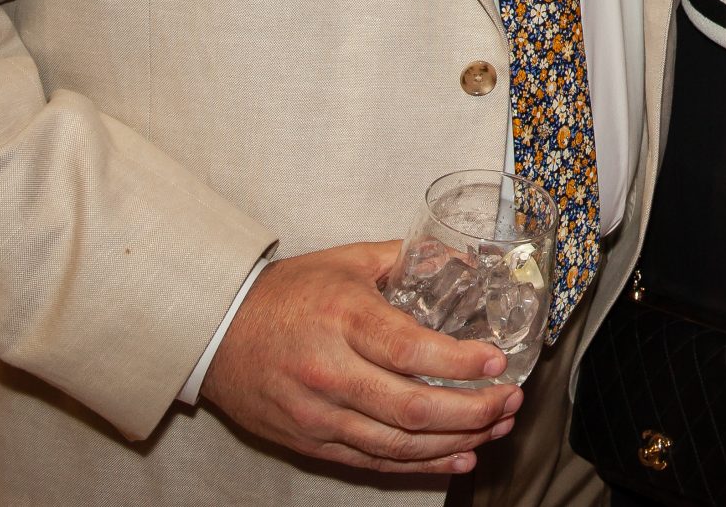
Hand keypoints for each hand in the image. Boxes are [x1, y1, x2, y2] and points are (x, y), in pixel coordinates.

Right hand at [200, 239, 520, 474]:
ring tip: (497, 428)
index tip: (497, 362)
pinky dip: (422, 466)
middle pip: (413, 407)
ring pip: (400, 443)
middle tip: (509, 400)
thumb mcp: (345, 260)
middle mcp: (331, 373)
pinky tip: (458, 458)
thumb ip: (404, 260)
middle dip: (473, 411)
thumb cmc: (285, 294)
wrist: (216, 333)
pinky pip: (375, 462)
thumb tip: (462, 261)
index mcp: (344, 320)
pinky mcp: (312, 443)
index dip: (461, 363)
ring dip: (458, 441)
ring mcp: (320, 416)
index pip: (412, 351)